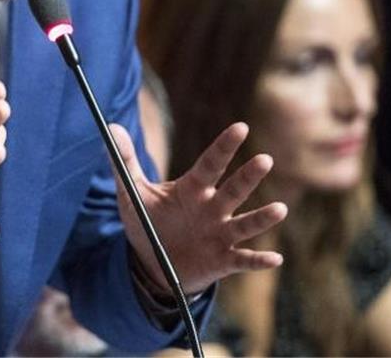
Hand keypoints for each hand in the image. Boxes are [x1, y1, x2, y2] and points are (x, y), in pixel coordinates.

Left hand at [107, 122, 286, 296]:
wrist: (154, 265)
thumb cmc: (150, 223)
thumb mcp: (133, 194)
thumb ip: (124, 162)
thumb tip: (111, 127)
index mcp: (193, 189)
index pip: (210, 164)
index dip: (224, 147)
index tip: (241, 127)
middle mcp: (213, 208)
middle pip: (234, 189)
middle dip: (248, 176)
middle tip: (264, 159)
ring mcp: (221, 234)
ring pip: (245, 223)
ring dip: (262, 217)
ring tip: (280, 209)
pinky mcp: (223, 260)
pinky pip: (244, 259)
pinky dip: (259, 259)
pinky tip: (275, 258)